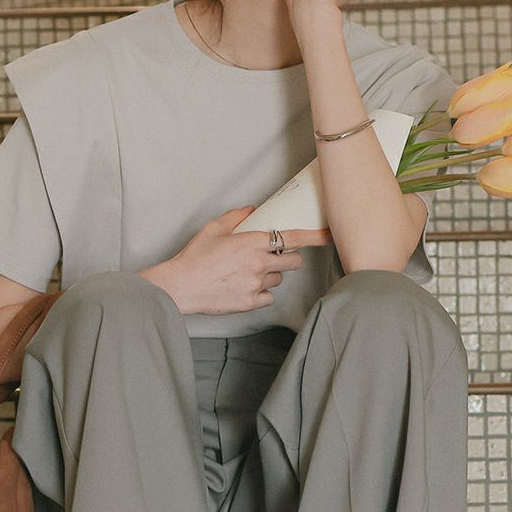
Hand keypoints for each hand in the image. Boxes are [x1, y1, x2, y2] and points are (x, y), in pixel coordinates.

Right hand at [142, 205, 332, 315]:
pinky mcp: (251, 302)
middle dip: (287, 257)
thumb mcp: (213, 228)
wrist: (182, 286)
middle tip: (272, 255)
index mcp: (253, 242)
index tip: (329, 234)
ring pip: (278, 278)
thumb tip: (252, 209)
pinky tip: (243, 286)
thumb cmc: (195, 256)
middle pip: (293, 261)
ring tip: (246, 272)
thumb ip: (236, 216)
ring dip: (270, 274)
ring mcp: (257, 284)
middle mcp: (260, 264)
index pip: (292, 237)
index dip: (314, 236)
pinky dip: (260, 292)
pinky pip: (267, 296)